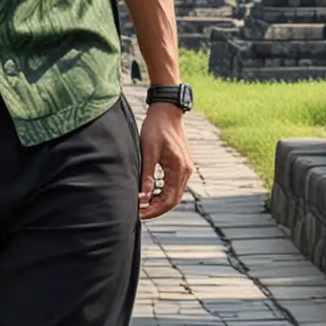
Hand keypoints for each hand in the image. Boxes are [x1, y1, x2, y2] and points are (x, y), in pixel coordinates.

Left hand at [138, 102, 193, 220]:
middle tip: (139, 213)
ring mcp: (185, 168)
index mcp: (179, 168)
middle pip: (173, 200)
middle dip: (156, 209)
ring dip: (159, 202)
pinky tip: (151, 193)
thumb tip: (143, 196)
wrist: (167, 111)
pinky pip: (174, 185)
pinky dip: (163, 192)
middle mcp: (185, 170)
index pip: (169, 199)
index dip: (154, 210)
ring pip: (174, 194)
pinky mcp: (181, 165)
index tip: (140, 214)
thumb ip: (147, 175)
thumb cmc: (156, 127)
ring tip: (143, 205)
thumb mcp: (148, 151)